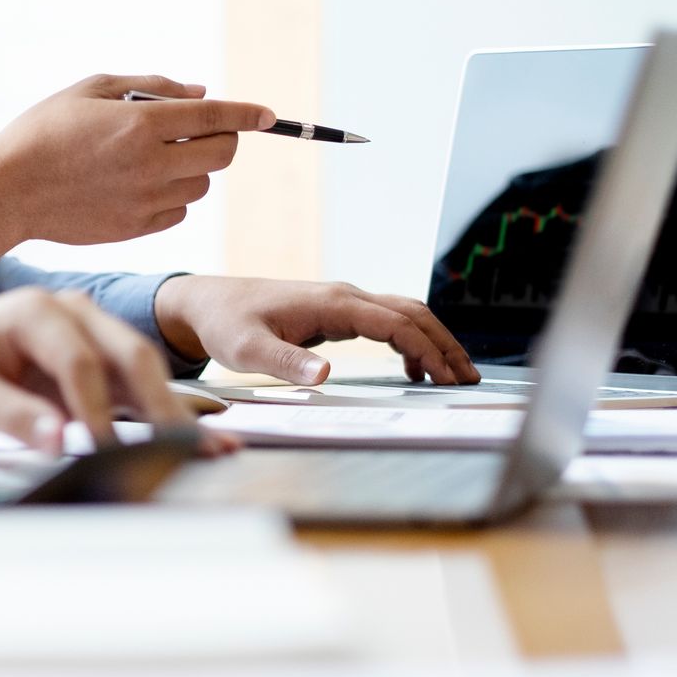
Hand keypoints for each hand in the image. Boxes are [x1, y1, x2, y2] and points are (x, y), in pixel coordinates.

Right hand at [0, 74, 273, 277]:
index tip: (268, 115)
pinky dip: (172, 197)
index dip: (248, 114)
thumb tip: (200, 95)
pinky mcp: (135, 228)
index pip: (215, 117)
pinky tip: (140, 185)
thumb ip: (150, 86)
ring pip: (201, 186)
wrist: (6, 191)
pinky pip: (177, 213)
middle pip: (220, 155)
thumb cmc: (43, 131)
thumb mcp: (90, 89)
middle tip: (201, 133)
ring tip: (156, 158)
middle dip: (222, 140)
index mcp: (139, 124)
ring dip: (192, 169)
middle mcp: (149, 164)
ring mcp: (144, 201)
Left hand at [0, 289, 238, 454]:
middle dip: (156, 404)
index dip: (93, 408)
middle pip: (129, 354)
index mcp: (37, 310)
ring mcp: (95, 333)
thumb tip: (55, 441)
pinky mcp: (105, 360)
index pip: (79, 360)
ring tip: (207, 449)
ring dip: (173, 411)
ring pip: (145, 370)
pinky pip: (141, 388)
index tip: (102, 450)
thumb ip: (8, 415)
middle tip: (177, 448)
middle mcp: (75, 313)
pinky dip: (167, 414)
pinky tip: (202, 439)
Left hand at [154, 275, 480, 385]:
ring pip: (404, 315)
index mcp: (331, 303)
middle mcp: (344, 297)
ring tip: (455, 377)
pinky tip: (416, 372)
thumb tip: (325, 375)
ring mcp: (342, 303)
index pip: (395, 323)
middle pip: (412, 313)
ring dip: (433, 342)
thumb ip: (286, 361)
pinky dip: (410, 343)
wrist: (208, 304)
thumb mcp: (248, 349)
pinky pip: (387, 323)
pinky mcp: (336, 313)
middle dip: (444, 345)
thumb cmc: (227, 324)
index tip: (447, 378)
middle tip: (468, 379)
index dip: (427, 350)